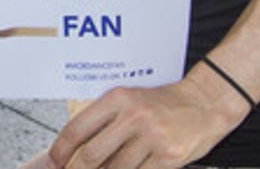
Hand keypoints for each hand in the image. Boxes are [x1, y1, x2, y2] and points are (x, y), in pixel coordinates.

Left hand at [46, 76, 243, 168]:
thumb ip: (106, 120)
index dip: (61, 150)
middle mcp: (133, 116)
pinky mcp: (170, 156)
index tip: (54, 162)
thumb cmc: (163, 104)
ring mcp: (153, 137)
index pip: (77, 128)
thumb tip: (78, 148)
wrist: (205, 103)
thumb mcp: (130, 100)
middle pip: (93, 154)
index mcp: (117, 99)